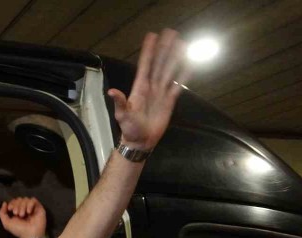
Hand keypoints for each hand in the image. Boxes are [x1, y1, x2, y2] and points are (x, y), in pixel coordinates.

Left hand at [0, 197, 46, 237]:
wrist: (30, 235)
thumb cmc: (19, 230)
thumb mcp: (6, 223)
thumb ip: (2, 213)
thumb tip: (4, 203)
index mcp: (18, 211)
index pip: (14, 201)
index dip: (12, 203)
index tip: (10, 209)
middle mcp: (25, 208)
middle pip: (19, 199)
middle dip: (16, 204)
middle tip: (16, 213)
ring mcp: (32, 208)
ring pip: (26, 199)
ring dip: (22, 206)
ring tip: (22, 215)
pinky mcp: (39, 208)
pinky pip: (33, 200)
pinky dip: (29, 204)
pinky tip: (28, 212)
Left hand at [107, 29, 189, 149]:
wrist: (141, 141)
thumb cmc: (130, 128)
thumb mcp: (123, 115)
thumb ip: (120, 102)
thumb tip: (112, 91)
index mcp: (140, 87)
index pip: (145, 65)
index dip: (148, 51)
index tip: (152, 36)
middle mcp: (151, 86)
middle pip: (159, 63)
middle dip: (165, 48)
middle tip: (171, 33)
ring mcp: (161, 92)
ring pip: (169, 71)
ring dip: (175, 58)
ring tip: (182, 44)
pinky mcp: (169, 101)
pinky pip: (178, 85)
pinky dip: (184, 75)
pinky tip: (189, 65)